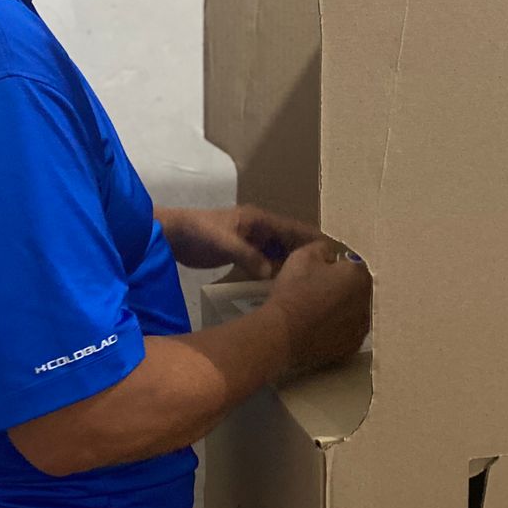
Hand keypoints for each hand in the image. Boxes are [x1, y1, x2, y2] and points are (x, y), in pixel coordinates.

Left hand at [157, 204, 319, 278]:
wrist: (174, 235)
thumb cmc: (199, 232)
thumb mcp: (224, 243)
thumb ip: (248, 256)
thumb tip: (271, 273)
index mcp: (260, 220)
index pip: (295, 229)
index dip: (314, 240)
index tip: (334, 256)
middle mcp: (261, 229)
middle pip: (291, 242)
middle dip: (307, 256)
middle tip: (326, 277)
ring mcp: (252, 242)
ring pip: (279, 254)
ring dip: (292, 266)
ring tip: (310, 285)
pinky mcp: (243, 254)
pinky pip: (266, 263)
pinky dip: (275, 273)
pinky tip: (283, 288)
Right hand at [267, 240, 370, 373]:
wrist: (283, 332)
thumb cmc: (294, 290)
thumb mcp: (304, 255)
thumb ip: (324, 249)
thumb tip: (331, 255)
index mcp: (360, 276)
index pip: (354, 265)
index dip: (337, 267)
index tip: (320, 271)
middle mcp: (368, 302)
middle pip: (357, 290)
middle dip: (343, 288)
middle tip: (318, 291)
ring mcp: (362, 328)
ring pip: (354, 313)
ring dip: (343, 310)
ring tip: (318, 313)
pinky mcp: (351, 348)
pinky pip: (347, 333)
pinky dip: (338, 330)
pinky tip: (319, 330)